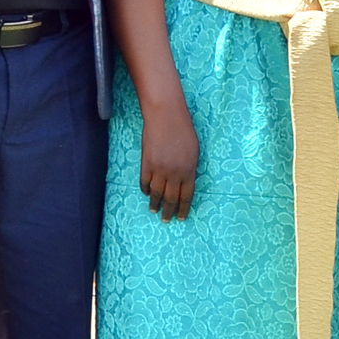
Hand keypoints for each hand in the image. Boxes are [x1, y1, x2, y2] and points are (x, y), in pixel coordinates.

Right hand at [138, 97, 198, 221]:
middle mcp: (174, 173)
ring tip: (153, 211)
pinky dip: (145, 189)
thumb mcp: (194, 152)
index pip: (186, 196)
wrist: (166, 118)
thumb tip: (185, 182)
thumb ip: (190, 168)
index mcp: (189, 171)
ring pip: (156, 193)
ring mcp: (159, 169)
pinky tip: (146, 193)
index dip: (183, 208)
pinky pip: (144, 182)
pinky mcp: (146, 163)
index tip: (181, 218)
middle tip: (166, 220)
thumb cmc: (184, 131)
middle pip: (171, 198)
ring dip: (154, 203)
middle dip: (169, 211)